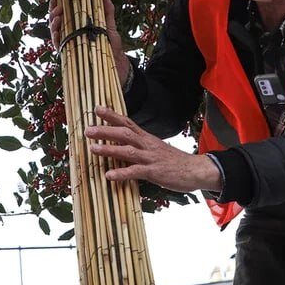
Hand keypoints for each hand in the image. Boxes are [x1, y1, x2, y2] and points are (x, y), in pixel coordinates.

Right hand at [49, 0, 129, 84]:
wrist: (116, 63)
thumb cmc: (111, 44)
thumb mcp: (109, 25)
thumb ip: (107, 10)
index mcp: (78, 25)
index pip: (64, 13)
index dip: (58, 5)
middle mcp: (71, 34)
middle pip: (57, 22)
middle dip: (53, 13)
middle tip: (57, 7)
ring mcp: (69, 44)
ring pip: (55, 33)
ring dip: (53, 25)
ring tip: (57, 18)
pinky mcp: (70, 55)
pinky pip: (59, 47)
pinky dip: (57, 39)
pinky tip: (57, 33)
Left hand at [85, 107, 221, 192]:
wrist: (196, 170)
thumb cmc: (174, 162)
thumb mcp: (156, 149)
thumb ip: (140, 147)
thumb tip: (123, 146)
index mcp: (147, 138)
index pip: (127, 122)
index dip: (112, 115)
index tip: (97, 109)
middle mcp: (147, 145)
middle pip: (124, 133)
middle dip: (105, 130)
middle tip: (87, 130)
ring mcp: (151, 158)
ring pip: (127, 151)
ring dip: (109, 149)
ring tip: (92, 149)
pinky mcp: (155, 172)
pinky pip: (136, 172)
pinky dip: (122, 173)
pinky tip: (109, 175)